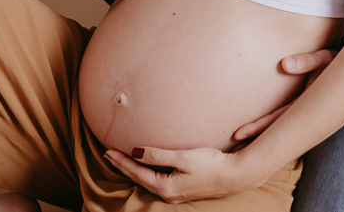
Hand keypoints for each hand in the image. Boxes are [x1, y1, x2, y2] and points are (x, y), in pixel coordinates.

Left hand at [104, 146, 256, 203]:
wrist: (235, 176)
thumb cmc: (211, 164)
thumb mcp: (182, 157)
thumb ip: (158, 155)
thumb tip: (135, 152)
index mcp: (166, 186)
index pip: (137, 173)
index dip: (122, 161)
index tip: (109, 151)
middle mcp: (168, 194)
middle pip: (139, 179)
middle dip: (123, 166)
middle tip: (109, 155)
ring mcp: (176, 194)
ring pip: (147, 181)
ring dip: (134, 170)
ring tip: (122, 161)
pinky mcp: (183, 190)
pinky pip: (157, 182)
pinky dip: (146, 173)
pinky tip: (145, 169)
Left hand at [232, 49, 335, 141]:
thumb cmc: (337, 62)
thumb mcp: (326, 59)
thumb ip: (307, 61)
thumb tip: (284, 65)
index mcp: (308, 103)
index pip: (278, 119)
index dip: (258, 128)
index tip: (237, 134)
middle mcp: (305, 112)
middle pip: (275, 130)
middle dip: (255, 139)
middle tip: (232, 148)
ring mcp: (304, 112)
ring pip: (279, 128)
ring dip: (261, 138)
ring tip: (239, 146)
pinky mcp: (304, 108)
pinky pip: (284, 120)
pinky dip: (271, 128)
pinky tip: (258, 136)